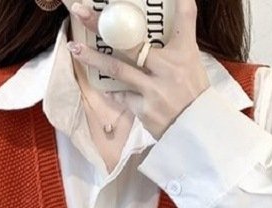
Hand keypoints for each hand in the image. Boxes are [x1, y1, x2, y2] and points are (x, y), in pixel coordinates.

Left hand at [67, 0, 210, 139]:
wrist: (196, 131)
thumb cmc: (193, 93)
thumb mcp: (191, 62)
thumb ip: (177, 41)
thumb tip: (162, 21)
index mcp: (184, 52)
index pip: (184, 18)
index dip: (179, 2)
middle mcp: (168, 68)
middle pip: (131, 42)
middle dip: (103, 25)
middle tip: (80, 12)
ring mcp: (154, 90)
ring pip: (118, 69)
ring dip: (94, 59)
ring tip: (75, 49)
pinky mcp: (144, 110)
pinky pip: (122, 95)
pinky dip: (113, 90)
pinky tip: (104, 85)